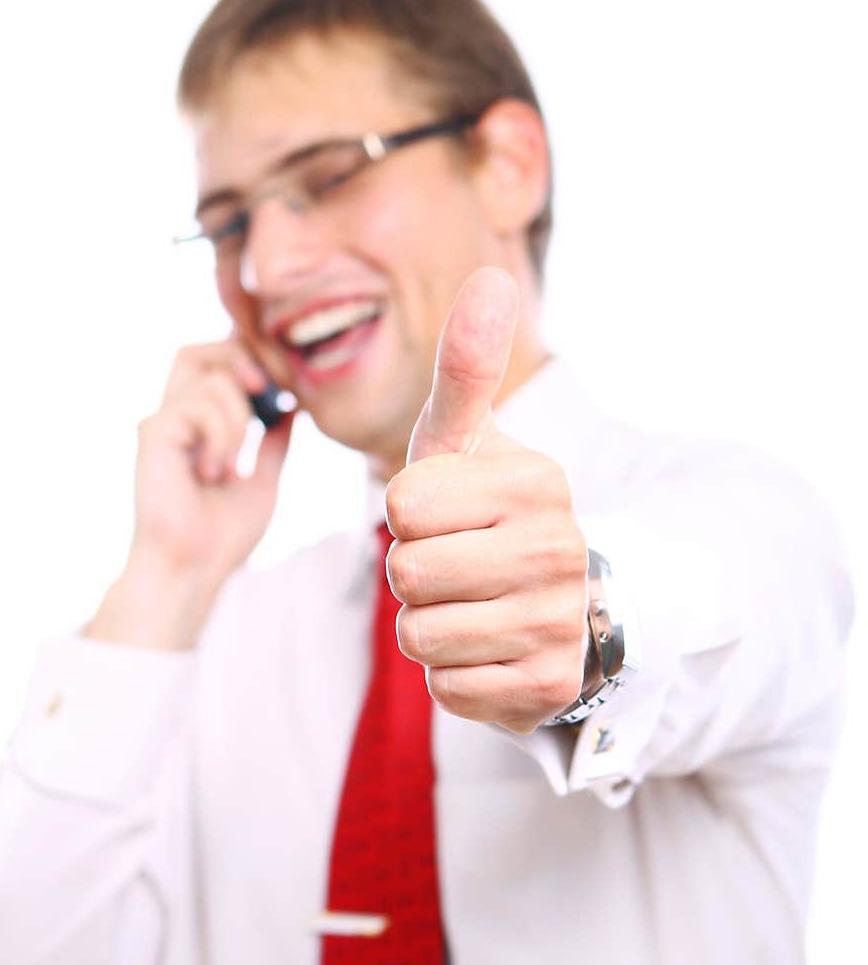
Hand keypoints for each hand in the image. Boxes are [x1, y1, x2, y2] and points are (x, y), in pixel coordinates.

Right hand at [129, 329, 295, 589]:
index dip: (245, 358)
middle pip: (199, 351)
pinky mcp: (153, 432)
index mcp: (197, 427)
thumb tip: (293, 406)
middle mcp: (174, 418)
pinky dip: (223, 436)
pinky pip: (201, 405)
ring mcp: (161, 422)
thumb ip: (274, 442)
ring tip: (233, 466)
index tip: (281, 384)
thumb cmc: (222, 536)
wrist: (193, 568)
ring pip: (213, 377)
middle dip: (242, 363)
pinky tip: (213, 473)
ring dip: (240, 420)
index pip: (213, 365)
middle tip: (265, 395)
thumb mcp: (264, 481)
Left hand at [384, 266, 588, 734]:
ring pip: (420, 636)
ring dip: (427, 627)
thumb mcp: (470, 443)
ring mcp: (558, 624)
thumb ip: (466, 369)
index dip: (405, 515)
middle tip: (454, 567)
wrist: (562, 603)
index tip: (446, 515)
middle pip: (407, 574)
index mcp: (536, 482)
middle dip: (411, 575)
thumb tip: (489, 275)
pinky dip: (452, 674)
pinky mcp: (548, 689)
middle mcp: (559, 551)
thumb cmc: (490, 512)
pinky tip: (488, 650)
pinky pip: (446, 689)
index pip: (402, 507)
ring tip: (470, 608)